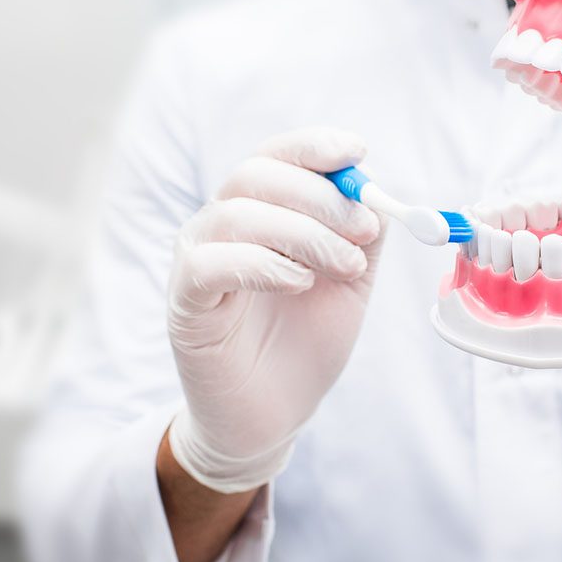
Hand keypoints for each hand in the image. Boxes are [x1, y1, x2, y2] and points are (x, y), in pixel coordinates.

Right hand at [166, 127, 384, 493]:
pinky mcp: (185, 303)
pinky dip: (264, 264)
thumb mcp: (350, 281)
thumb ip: (362, 234)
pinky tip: (299, 284)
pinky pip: (212, 263)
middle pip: (256, 175)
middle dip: (320, 195)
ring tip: (345, 267)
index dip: (313, 146)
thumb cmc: (305, 342)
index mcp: (259, 211)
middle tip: (364, 229)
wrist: (274, 415)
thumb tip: (377, 191)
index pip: (275, 155)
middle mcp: (220, 225)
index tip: (357, 151)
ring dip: (304, 233)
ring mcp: (197, 260)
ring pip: (238, 214)